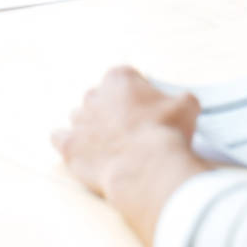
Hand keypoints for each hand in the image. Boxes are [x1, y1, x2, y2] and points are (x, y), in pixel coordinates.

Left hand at [51, 66, 211, 246]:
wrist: (148, 167)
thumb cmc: (167, 132)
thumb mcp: (187, 106)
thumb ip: (180, 99)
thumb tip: (183, 104)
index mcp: (119, 78)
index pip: (125, 78)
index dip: (137, 93)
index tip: (146, 108)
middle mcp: (94, 94)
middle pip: (100, 97)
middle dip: (112, 110)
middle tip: (130, 128)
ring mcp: (78, 121)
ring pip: (80, 118)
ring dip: (91, 128)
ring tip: (110, 145)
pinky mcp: (69, 146)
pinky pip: (59, 138)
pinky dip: (68, 143)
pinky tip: (81, 151)